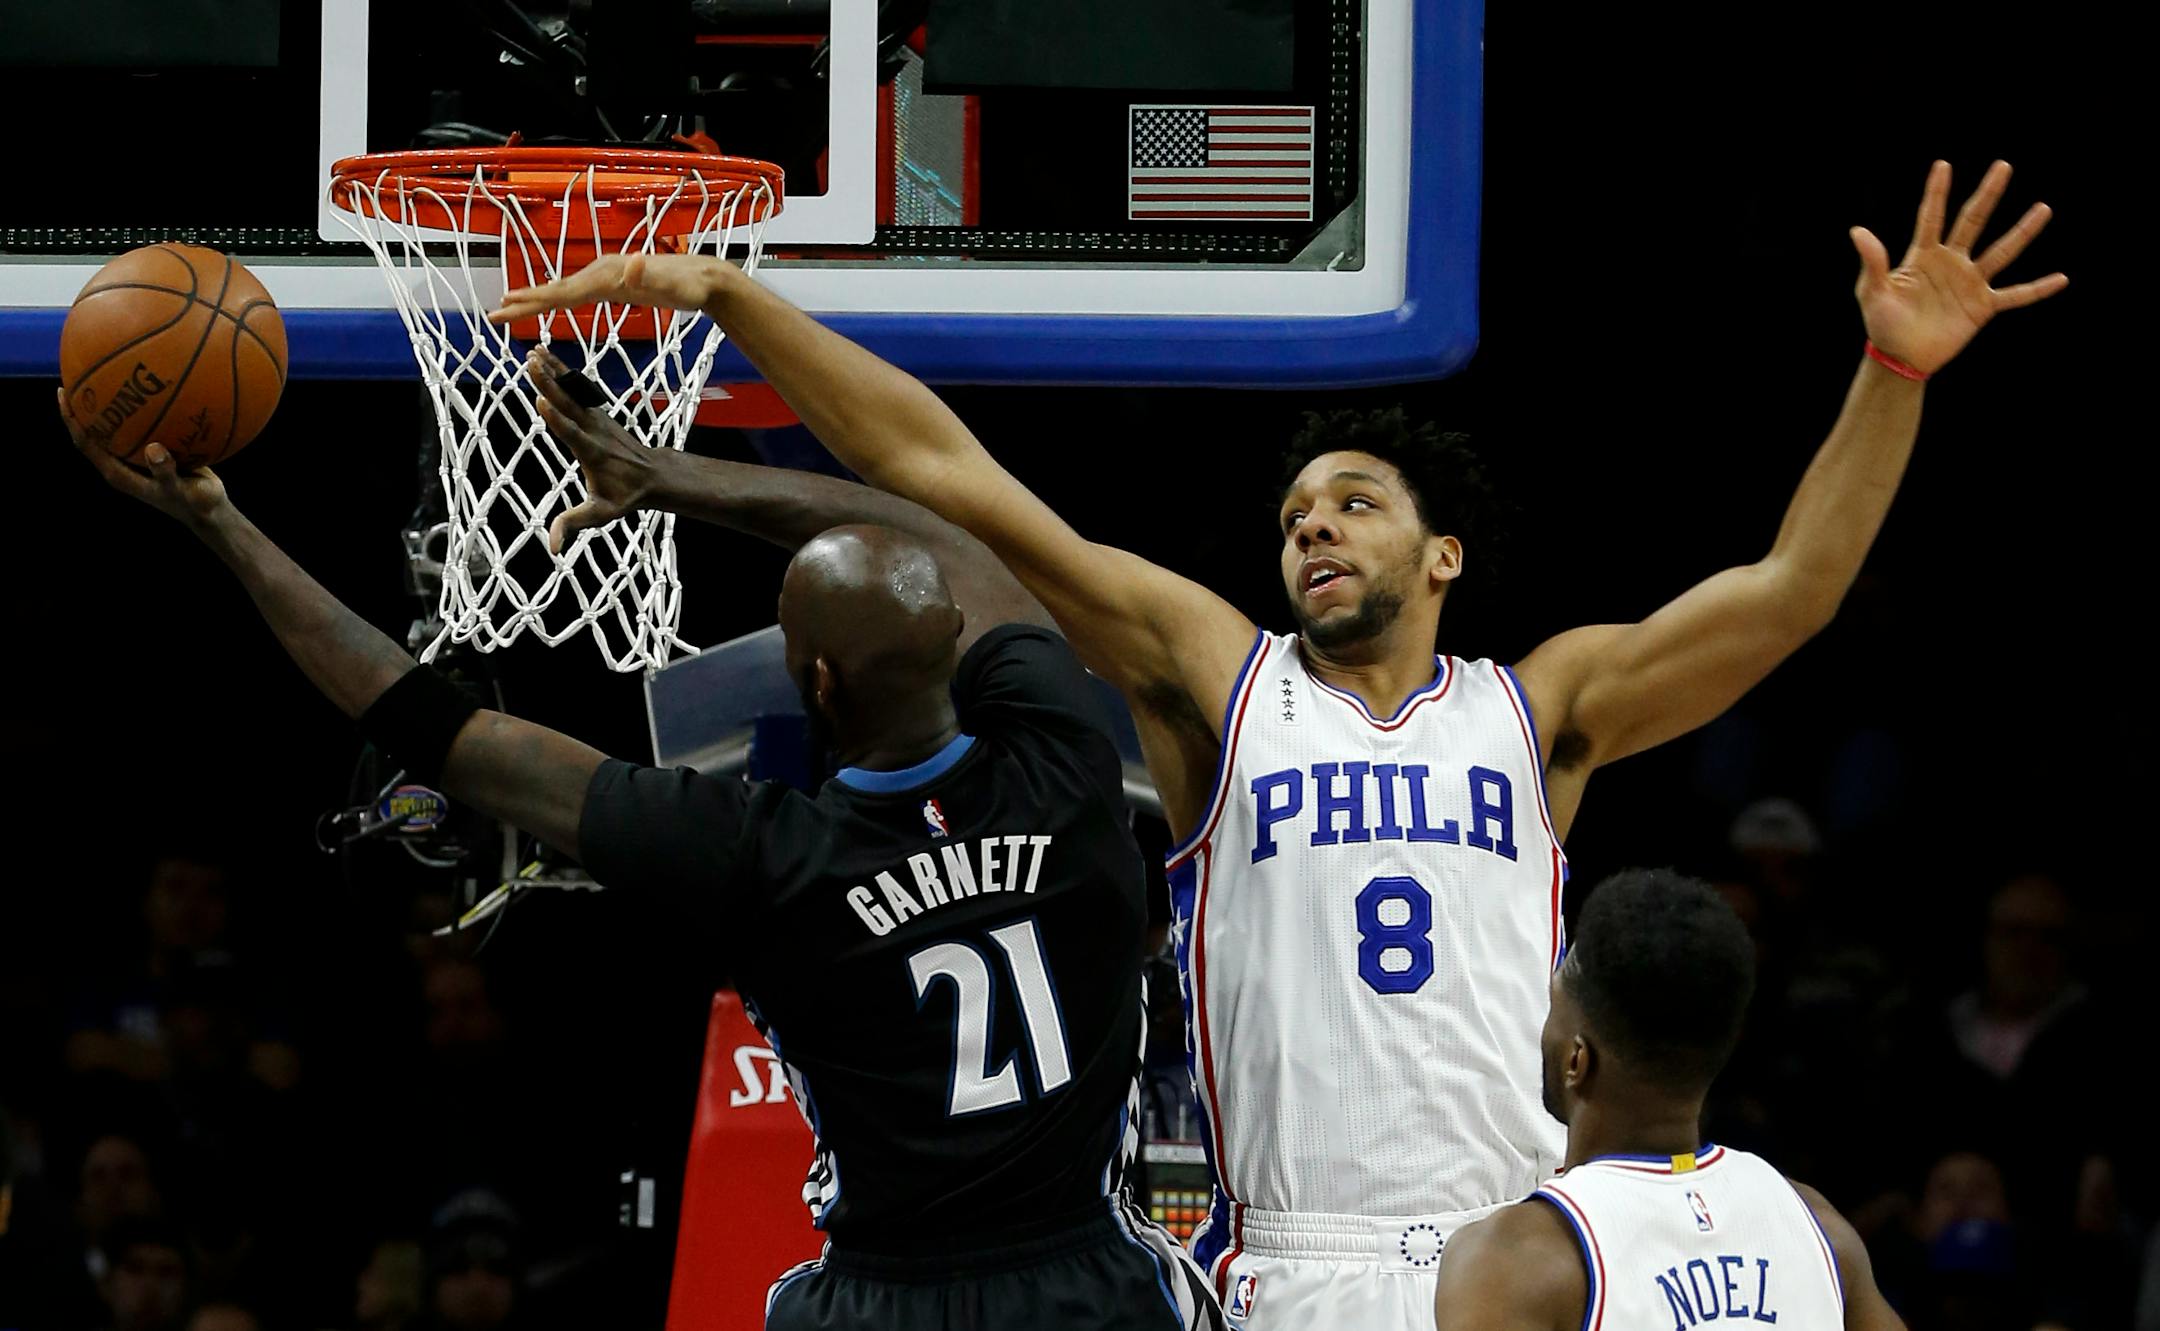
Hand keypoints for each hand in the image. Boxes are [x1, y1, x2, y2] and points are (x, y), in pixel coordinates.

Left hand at [61, 387, 231, 528]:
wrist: (212, 511)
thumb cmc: (196, 504)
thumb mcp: (182, 492)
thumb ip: (165, 473)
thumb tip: (154, 448)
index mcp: (119, 474)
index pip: (86, 444)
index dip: (71, 420)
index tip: (64, 393)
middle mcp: (123, 465)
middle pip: (93, 432)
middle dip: (82, 407)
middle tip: (78, 376)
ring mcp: (137, 459)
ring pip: (116, 429)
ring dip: (110, 406)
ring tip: (108, 376)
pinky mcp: (154, 454)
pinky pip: (143, 427)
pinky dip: (142, 409)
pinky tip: (153, 389)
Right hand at [491, 253, 725, 324]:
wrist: (704, 278)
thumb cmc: (688, 287)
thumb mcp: (672, 286)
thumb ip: (649, 277)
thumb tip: (632, 264)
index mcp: (606, 276)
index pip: (562, 293)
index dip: (532, 303)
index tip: (506, 311)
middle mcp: (602, 272)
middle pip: (556, 290)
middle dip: (524, 302)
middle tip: (494, 314)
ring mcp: (607, 276)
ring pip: (563, 289)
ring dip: (535, 298)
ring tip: (510, 304)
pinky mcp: (614, 283)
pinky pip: (577, 292)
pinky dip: (558, 297)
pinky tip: (551, 301)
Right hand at [525, 348, 668, 553]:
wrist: (653, 476)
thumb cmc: (624, 497)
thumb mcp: (600, 514)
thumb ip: (575, 525)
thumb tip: (553, 548)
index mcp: (592, 453)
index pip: (572, 434)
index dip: (556, 419)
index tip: (541, 401)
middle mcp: (594, 430)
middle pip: (569, 405)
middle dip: (549, 384)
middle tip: (530, 364)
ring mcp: (596, 418)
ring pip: (572, 391)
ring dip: (553, 372)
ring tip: (532, 352)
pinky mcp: (596, 412)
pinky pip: (576, 389)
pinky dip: (562, 372)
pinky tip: (546, 356)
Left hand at [1850, 160, 2066, 374]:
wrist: (1900, 358)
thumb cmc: (1882, 323)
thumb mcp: (1871, 292)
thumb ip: (1871, 262)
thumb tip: (1857, 231)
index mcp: (1923, 256)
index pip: (1931, 217)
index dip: (1936, 192)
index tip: (1943, 165)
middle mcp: (1951, 263)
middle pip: (1973, 221)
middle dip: (1987, 194)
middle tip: (2003, 166)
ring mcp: (1970, 283)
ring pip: (2001, 251)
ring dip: (2022, 231)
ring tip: (2044, 208)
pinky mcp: (1982, 307)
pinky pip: (2015, 295)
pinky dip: (2038, 289)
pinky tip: (2062, 279)